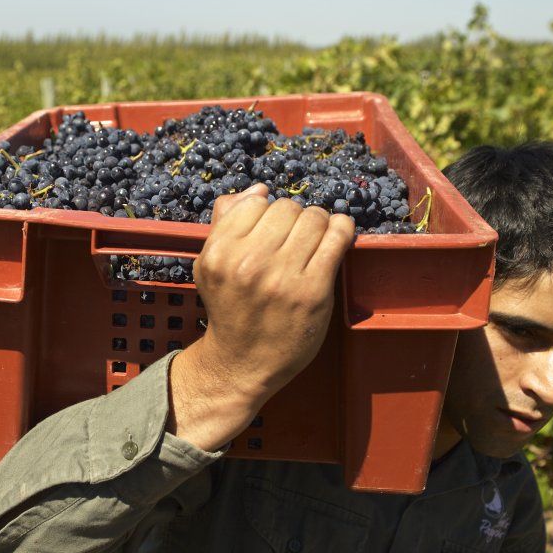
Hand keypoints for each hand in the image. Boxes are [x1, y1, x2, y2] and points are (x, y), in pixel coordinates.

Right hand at [168, 183, 355, 450]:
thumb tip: (259, 190)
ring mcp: (283, 278)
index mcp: (220, 252)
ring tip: (313, 242)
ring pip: (314, 218)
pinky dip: (341, 229)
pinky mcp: (314, 291)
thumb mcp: (211, 264)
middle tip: (294, 239)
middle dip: (294, 219)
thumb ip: (225, 222)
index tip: (272, 230)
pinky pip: (337, 238)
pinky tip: (337, 234)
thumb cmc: (230, 308)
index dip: (267, 213)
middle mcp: (249, 263)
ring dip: (318, 224)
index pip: (256, 203)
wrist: (242, 362)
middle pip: (287, 208)